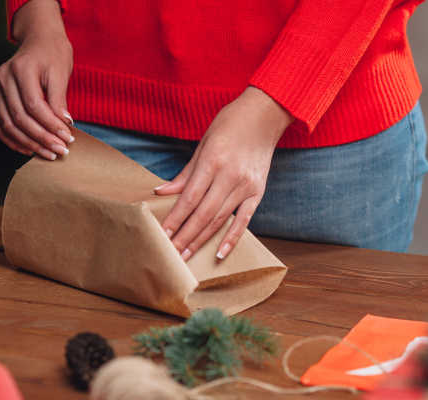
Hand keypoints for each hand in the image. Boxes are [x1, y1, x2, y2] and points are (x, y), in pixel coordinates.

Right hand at [0, 0, 73, 159]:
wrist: (39, 41)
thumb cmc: (53, 55)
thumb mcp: (61, 72)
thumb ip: (59, 99)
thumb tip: (64, 124)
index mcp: (20, 69)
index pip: (34, 105)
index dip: (51, 125)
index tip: (68, 138)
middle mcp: (3, 79)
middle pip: (20, 118)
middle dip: (42, 138)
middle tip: (61, 151)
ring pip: (8, 125)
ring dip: (29, 144)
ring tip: (49, 154)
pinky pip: (0, 125)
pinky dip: (14, 141)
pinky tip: (30, 150)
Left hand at [154, 86, 292, 260]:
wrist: (265, 115)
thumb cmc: (230, 124)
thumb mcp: (203, 143)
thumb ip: (185, 173)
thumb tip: (162, 193)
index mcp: (213, 161)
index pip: (190, 198)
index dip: (175, 219)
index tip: (162, 235)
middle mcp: (230, 176)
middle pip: (203, 214)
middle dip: (185, 236)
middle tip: (170, 255)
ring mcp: (246, 185)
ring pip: (220, 219)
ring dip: (201, 240)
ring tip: (186, 256)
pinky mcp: (258, 191)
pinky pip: (244, 220)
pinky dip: (232, 238)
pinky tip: (219, 254)